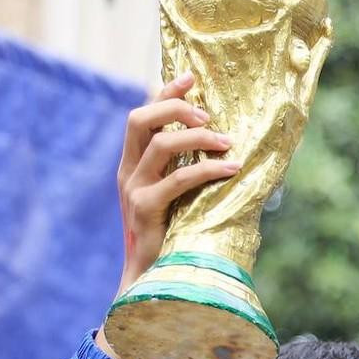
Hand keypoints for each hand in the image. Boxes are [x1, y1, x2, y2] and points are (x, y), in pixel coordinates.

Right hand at [114, 74, 239, 295]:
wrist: (151, 280)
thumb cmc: (172, 239)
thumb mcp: (177, 199)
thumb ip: (186, 172)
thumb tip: (226, 147)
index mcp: (133, 165)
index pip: (142, 116)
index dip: (164, 93)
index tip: (190, 77)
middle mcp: (128, 173)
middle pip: (139, 119)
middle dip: (174, 107)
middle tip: (208, 115)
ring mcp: (133, 191)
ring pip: (160, 145)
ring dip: (198, 138)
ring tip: (227, 143)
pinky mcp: (146, 210)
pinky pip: (178, 179)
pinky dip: (208, 170)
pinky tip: (231, 169)